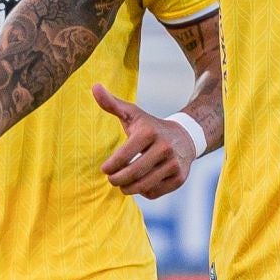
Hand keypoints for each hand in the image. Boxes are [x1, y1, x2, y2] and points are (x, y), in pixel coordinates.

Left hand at [93, 84, 195, 199]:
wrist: (186, 137)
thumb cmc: (150, 127)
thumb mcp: (133, 113)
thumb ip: (112, 103)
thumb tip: (94, 86)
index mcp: (149, 132)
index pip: (124, 155)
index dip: (111, 166)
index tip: (105, 169)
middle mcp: (164, 148)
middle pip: (132, 173)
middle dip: (117, 180)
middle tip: (112, 179)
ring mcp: (174, 164)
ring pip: (143, 186)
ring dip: (127, 188)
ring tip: (122, 184)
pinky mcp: (179, 178)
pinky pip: (154, 192)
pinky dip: (144, 191)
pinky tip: (141, 183)